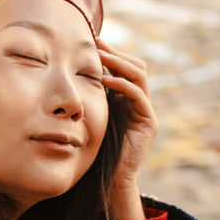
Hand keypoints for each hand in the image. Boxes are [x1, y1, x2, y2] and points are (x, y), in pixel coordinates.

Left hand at [97, 39, 158, 218]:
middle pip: (136, 66)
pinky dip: (122, 84)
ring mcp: (146, 111)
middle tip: (97, 43)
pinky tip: (105, 80)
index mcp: (127, 98)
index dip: (111, 52)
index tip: (92, 41)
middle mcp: (140, 101)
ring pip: (140, 75)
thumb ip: (90, 97)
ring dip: (120, 63)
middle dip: (117, 53)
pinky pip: (138, 95)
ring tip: (101, 56)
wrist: (111, 178)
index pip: (125, 67)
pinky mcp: (149, 122)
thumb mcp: (92, 116)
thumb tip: (69, 75)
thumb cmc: (97, 150)